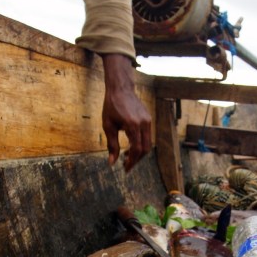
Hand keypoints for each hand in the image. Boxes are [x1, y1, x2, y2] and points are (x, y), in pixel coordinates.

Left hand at [101, 54, 151, 171]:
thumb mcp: (108, 126)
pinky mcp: (148, 119)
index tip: (125, 169)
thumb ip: (112, 145)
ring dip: (138, 153)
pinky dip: (140, 144)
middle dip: (136, 160)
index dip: (131, 161)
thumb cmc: (111, 106)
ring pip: (148, 144)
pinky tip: (130, 146)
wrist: (121, 88)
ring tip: (126, 156)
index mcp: (132, 125)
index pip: (136, 149)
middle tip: (126, 165)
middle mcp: (143, 123)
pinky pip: (147, 136)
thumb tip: (112, 163)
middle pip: (145, 149)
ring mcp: (148, 120)